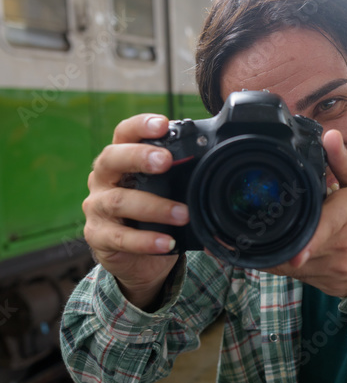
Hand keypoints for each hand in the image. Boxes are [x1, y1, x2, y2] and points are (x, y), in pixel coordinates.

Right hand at [82, 114, 186, 306]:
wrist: (135, 258)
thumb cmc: (150, 215)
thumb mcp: (163, 190)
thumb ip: (177, 175)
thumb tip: (213, 163)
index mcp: (119, 160)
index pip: (124, 134)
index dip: (140, 125)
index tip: (163, 124)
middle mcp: (103, 179)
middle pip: (112, 158)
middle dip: (140, 156)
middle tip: (165, 161)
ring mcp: (97, 208)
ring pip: (119, 201)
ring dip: (155, 206)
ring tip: (182, 214)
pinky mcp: (98, 236)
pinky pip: (121, 238)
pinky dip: (146, 241)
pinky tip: (167, 242)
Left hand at [270, 129, 346, 296]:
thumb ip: (341, 161)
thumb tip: (329, 136)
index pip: (325, 229)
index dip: (307, 244)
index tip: (295, 255)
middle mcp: (341, 247)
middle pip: (300, 249)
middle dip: (277, 241)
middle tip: (256, 231)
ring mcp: (335, 270)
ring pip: (293, 267)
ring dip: (280, 254)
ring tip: (272, 241)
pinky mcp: (328, 285)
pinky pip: (298, 278)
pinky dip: (288, 266)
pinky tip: (290, 254)